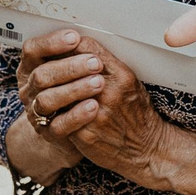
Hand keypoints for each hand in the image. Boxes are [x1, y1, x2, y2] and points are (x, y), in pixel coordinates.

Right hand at [9, 31, 87, 176]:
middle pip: (41, 75)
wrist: (75, 128)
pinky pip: (59, 125)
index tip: (74, 38)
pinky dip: (77, 115)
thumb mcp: (72, 68)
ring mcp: (36, 112)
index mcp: (31, 67)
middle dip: (69, 67)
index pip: (32, 49)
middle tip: (95, 63)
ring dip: (74, 89)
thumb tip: (90, 34)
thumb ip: (76, 53)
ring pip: (47, 99)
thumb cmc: (76, 88)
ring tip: (98, 83)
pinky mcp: (48, 133)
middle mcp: (29, 88)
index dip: (51, 43)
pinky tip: (93, 107)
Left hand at [20, 32, 176, 185]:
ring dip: (54, 89)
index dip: (70, 45)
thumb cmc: (137, 115)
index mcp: (121, 76)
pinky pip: (61, 117)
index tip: (63, 46)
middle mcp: (110, 93)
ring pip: (61, 92)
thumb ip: (108, 65)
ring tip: (50, 88)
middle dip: (58, 66)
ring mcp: (96, 115)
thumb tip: (82, 48)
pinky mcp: (85, 135)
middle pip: (71, 69)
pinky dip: (56, 112)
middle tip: (49, 65)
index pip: (88, 48)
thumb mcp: (130, 83)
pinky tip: (56, 110)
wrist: (145, 149)